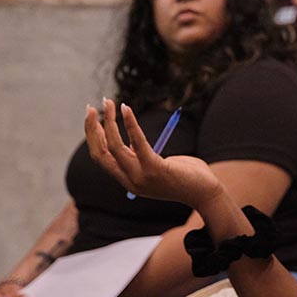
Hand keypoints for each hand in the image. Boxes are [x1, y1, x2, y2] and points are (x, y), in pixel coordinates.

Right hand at [85, 99, 223, 209]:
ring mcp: (140, 177)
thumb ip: (143, 158)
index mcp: (129, 181)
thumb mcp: (158, 167)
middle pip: (100, 153)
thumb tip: (132, 143)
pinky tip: (125, 108)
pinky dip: (130, 123)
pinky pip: (137, 142)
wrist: (205, 193)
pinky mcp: (154, 168)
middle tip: (91, 107)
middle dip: (92, 129)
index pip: (101, 158)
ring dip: (108, 122)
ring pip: (114, 146)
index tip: (93, 118)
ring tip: (109, 103)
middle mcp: (130, 181)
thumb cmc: (186, 177)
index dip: (94, 137)